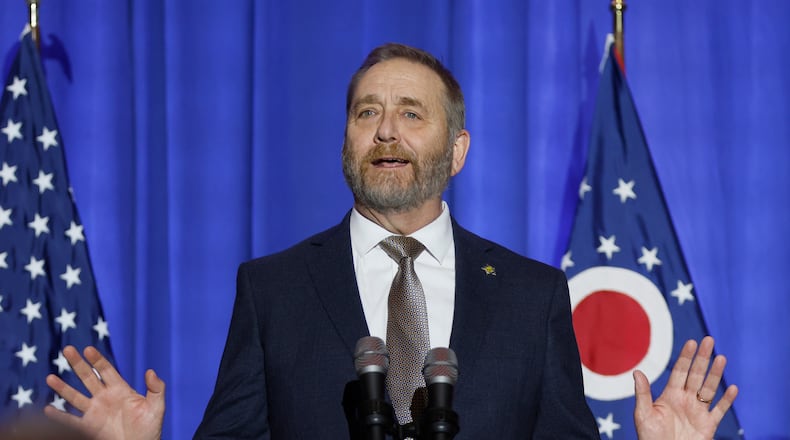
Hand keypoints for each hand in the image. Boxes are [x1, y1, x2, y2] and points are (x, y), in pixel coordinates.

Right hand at [44, 346, 164, 439]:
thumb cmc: (149, 429)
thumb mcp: (156, 407)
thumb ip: (156, 388)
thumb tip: (150, 371)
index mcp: (120, 390)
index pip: (106, 370)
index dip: (97, 359)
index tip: (88, 349)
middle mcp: (104, 398)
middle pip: (88, 377)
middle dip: (78, 363)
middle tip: (67, 349)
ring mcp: (95, 412)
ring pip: (75, 397)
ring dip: (63, 387)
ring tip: (50, 378)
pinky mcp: (88, 428)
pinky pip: (70, 421)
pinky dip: (59, 417)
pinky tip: (48, 410)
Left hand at [633, 336, 737, 439]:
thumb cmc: (650, 437)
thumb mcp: (643, 413)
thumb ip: (643, 393)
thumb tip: (637, 372)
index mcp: (670, 395)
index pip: (680, 371)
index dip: (686, 357)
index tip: (692, 342)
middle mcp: (685, 400)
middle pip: (697, 375)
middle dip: (703, 358)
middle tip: (709, 340)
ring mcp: (698, 412)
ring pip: (710, 389)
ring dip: (716, 374)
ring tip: (722, 358)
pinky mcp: (708, 425)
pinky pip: (719, 411)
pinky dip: (727, 401)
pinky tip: (733, 388)